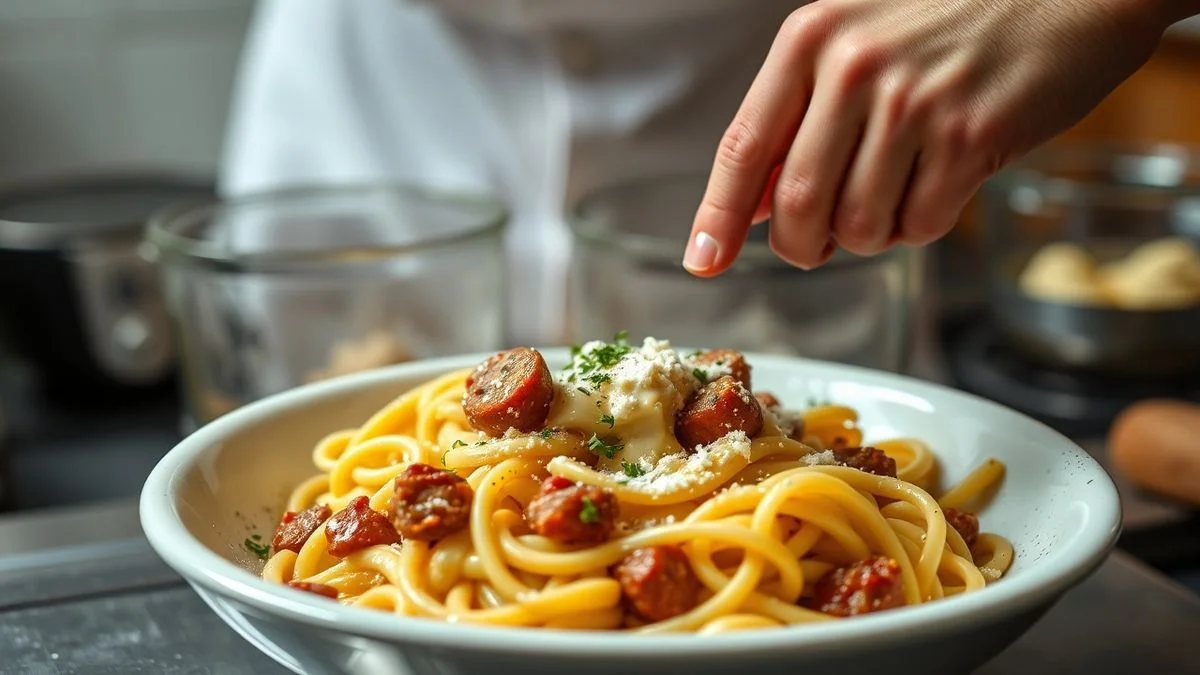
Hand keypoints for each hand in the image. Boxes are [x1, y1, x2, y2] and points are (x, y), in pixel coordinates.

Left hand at [683, 0, 1180, 275]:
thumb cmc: (954, 19)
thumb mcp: (856, 42)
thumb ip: (799, 117)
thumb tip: (750, 205)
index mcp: (810, 40)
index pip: (743, 147)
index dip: (717, 217)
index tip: (703, 263)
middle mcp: (853, 68)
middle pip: (794, 206)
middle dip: (801, 245)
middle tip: (818, 243)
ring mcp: (913, 103)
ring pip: (857, 226)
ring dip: (867, 235)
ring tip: (894, 193)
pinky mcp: (970, 138)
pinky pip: (920, 226)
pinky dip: (920, 226)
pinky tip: (937, 184)